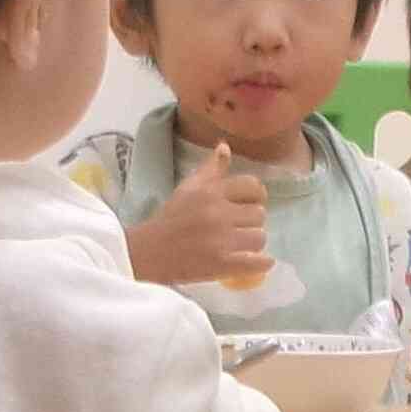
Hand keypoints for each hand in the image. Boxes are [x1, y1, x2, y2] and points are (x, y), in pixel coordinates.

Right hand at [129, 144, 269, 289]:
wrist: (148, 253)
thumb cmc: (170, 220)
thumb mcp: (188, 188)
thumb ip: (210, 169)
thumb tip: (225, 147)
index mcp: (210, 192)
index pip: (252, 186)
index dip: (256, 195)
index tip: (249, 204)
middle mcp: (217, 213)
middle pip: (259, 213)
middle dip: (251, 221)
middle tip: (239, 228)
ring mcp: (220, 240)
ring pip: (259, 238)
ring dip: (253, 243)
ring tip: (241, 246)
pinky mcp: (221, 265)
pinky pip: (256, 263)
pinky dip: (262, 263)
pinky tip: (260, 262)